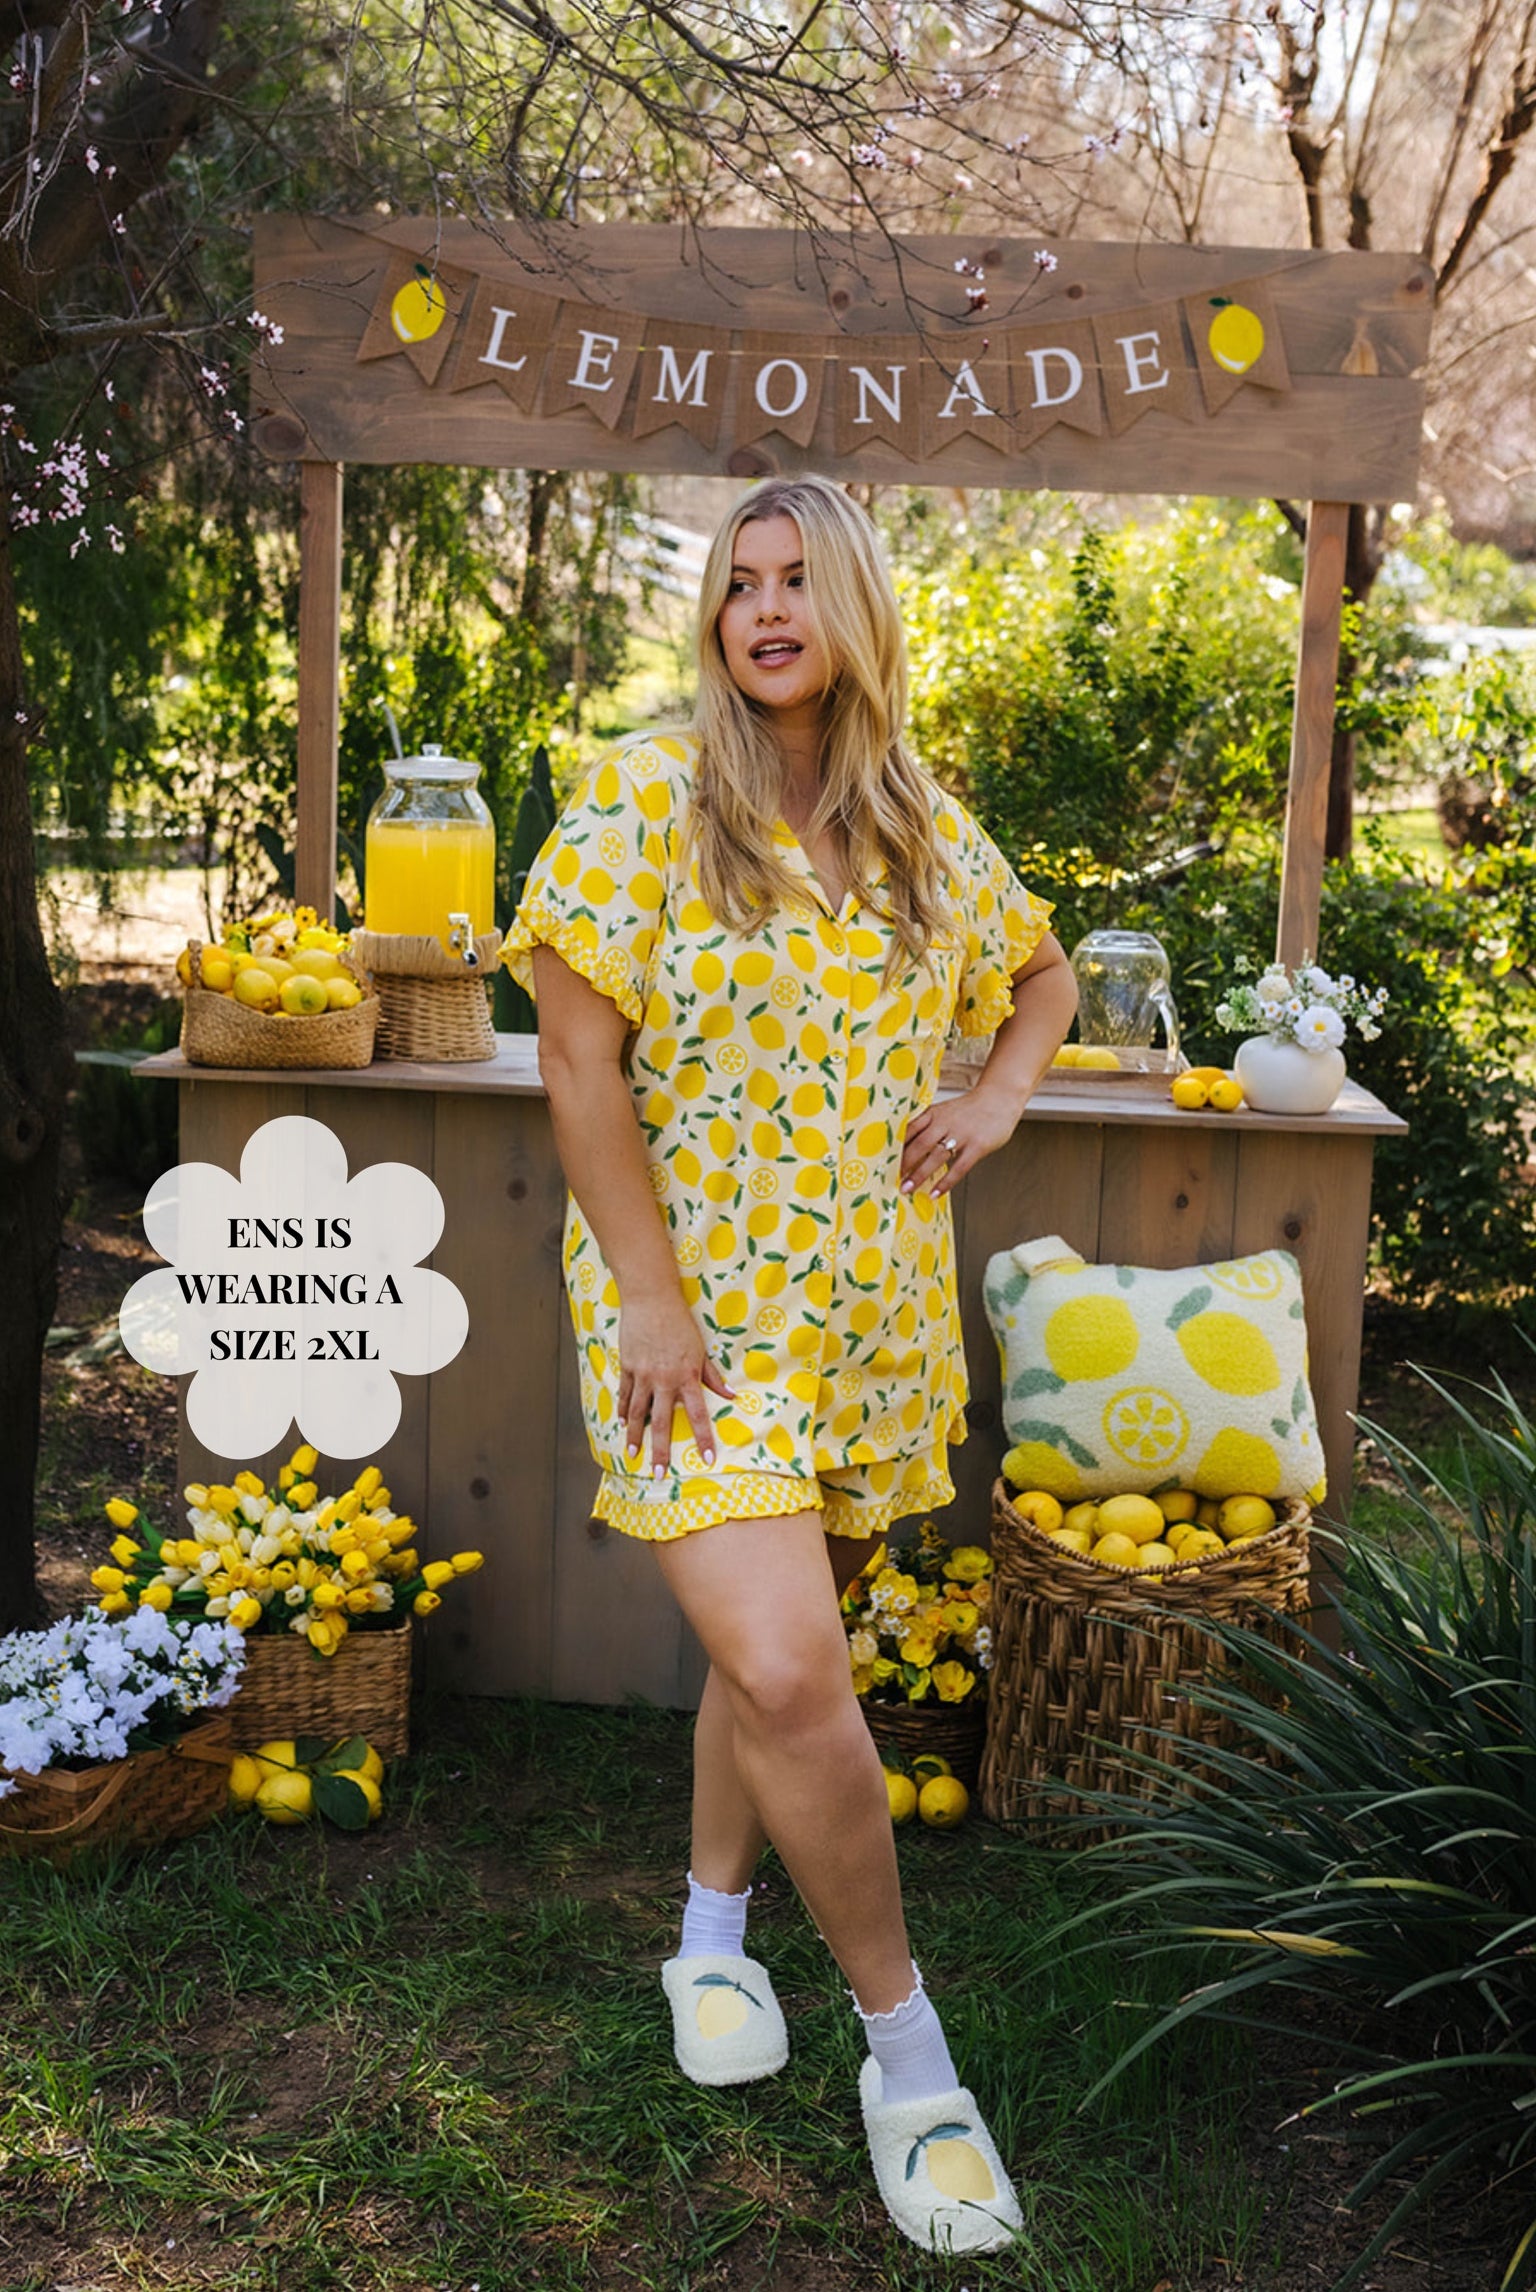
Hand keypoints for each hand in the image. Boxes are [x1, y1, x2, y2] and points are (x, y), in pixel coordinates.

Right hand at [618, 1292, 735, 1476]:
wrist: (651, 1299)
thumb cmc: (680, 1322)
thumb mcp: (701, 1349)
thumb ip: (713, 1376)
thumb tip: (731, 1395)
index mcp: (687, 1376)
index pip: (698, 1414)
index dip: (703, 1437)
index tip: (707, 1458)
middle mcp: (664, 1380)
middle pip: (663, 1422)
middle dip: (661, 1450)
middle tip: (659, 1474)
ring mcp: (643, 1375)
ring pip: (638, 1412)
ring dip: (635, 1435)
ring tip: (633, 1454)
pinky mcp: (628, 1367)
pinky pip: (625, 1394)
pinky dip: (623, 1410)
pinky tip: (622, 1423)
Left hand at [900, 1079, 1030, 1198]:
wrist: (999, 1099)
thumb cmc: (970, 1109)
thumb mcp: (945, 1111)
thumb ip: (928, 1125)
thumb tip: (907, 1147)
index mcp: (934, 1113)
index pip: (909, 1130)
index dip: (896, 1146)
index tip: (884, 1161)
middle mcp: (945, 1122)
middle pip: (919, 1144)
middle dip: (904, 1164)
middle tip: (893, 1180)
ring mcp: (962, 1134)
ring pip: (936, 1157)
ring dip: (919, 1174)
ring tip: (908, 1189)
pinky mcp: (977, 1146)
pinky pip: (959, 1167)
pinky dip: (945, 1182)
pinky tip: (935, 1193)